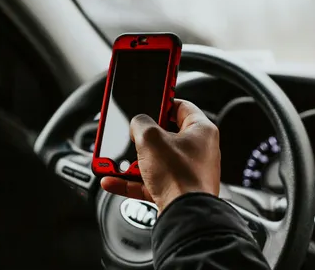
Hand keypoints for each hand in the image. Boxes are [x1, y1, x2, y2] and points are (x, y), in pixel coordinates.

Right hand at [101, 99, 220, 213]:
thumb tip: (137, 124)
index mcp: (201, 130)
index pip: (181, 106)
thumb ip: (140, 123)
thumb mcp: (150, 139)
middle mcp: (197, 150)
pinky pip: (149, 181)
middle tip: (128, 133)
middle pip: (164, 134)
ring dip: (131, 161)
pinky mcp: (176, 190)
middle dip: (140, 136)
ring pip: (154, 160)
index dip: (162, 101)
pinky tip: (112, 180)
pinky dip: (131, 181)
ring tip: (114, 159)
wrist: (184, 216)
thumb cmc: (180, 177)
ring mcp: (187, 171)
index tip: (148, 99)